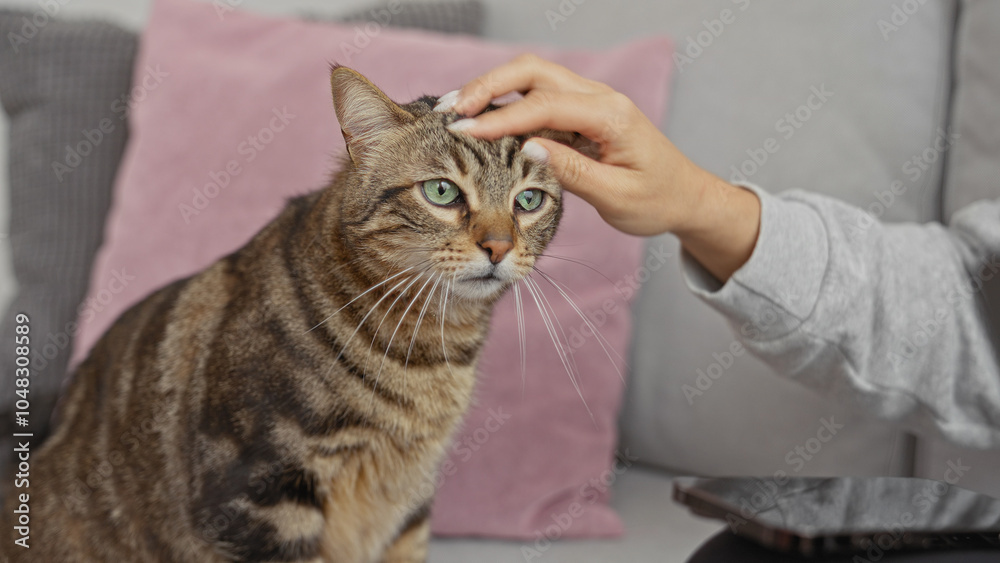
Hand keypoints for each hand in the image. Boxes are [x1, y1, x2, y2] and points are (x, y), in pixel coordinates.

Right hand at [434, 54, 760, 281]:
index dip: (500, 118)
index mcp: (611, 116)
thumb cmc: (657, 201)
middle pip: (533, 72)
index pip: (544, 106)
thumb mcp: (615, 197)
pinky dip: (507, 102)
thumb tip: (527, 148)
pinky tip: (483, 118)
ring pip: (533, 78)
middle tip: (452, 110)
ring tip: (457, 110)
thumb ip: (571, 171)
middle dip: (488, 86)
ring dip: (493, 89)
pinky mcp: (581, 113)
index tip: (464, 132)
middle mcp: (599, 99)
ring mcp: (590, 101)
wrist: (686, 196)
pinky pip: (538, 97)